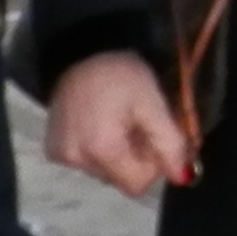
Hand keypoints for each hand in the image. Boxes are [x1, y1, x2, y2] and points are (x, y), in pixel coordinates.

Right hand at [47, 50, 194, 199]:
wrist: (81, 50)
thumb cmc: (121, 74)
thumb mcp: (153, 103)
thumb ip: (169, 143)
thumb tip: (182, 178)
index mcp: (101, 149)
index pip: (137, 185)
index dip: (153, 165)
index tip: (155, 138)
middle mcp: (76, 160)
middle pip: (121, 179)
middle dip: (137, 157)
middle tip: (138, 124)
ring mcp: (62, 157)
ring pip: (105, 172)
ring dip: (118, 153)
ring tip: (118, 119)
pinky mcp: (53, 151)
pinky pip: (87, 162)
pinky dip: (99, 148)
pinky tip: (100, 123)